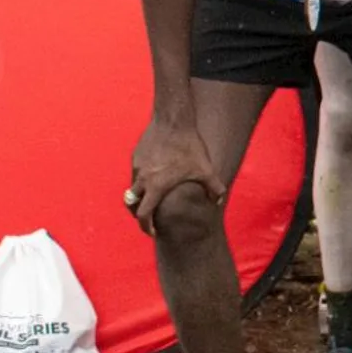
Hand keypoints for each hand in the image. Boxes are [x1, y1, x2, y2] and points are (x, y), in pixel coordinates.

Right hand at [128, 119, 224, 235]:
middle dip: (138, 215)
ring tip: (153, 197)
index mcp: (156, 187)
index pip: (144, 215)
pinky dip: (142, 180)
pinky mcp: (136, 156)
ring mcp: (137, 167)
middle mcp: (142, 179)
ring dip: (140, 197)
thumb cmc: (189, 146)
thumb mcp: (205, 169)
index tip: (152, 231)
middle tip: (149, 219)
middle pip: (132, 204)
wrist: (173, 121)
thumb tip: (219, 200)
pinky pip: (136, 173)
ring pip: (132, 188)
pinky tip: (156, 175)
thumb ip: (214, 187)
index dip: (146, 227)